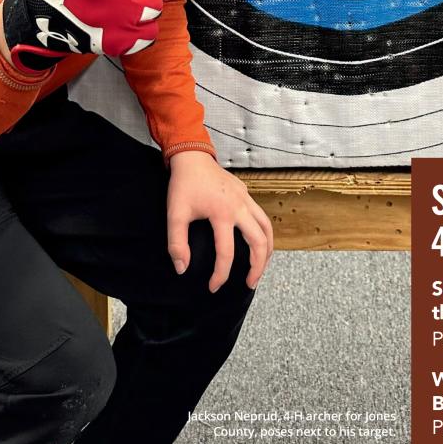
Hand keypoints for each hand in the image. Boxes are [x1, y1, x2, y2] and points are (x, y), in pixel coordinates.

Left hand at [167, 151, 273, 291]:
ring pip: (267, 228)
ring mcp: (246, 198)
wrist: (192, 156)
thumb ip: (177, 243)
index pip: (227, 252)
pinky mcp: (246, 194)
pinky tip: (258, 243)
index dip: (221, 274)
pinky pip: (262, 217)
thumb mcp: (175, 214)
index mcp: (222, 213)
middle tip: (250, 284)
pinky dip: (264, 234)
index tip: (214, 287)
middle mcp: (239, 206)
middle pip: (259, 242)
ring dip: (267, 251)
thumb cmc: (183, 185)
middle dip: (257, 267)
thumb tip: (182, 269)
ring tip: (261, 268)